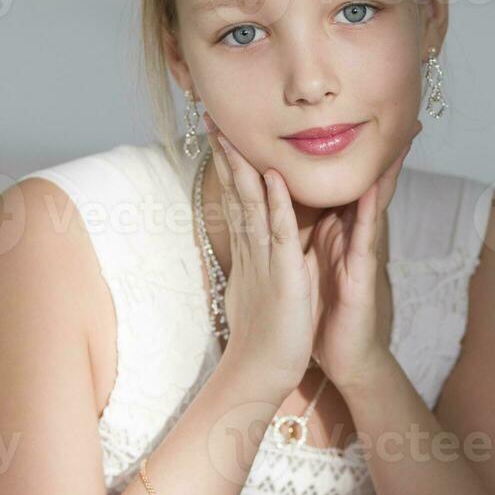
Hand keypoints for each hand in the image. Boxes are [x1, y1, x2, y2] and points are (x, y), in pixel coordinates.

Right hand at [203, 113, 315, 394]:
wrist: (260, 374)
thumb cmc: (264, 338)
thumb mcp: (261, 290)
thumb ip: (261, 263)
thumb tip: (256, 246)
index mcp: (251, 252)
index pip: (239, 200)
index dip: (231, 166)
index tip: (221, 136)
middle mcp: (253, 250)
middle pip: (238, 193)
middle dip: (226, 156)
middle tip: (212, 119)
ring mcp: (265, 259)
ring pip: (253, 204)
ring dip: (244, 168)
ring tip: (231, 133)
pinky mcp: (282, 273)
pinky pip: (279, 232)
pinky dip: (276, 203)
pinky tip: (271, 176)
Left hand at [307, 119, 421, 389]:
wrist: (340, 355)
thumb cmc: (327, 309)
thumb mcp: (316, 258)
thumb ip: (317, 230)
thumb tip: (302, 199)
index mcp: (341, 230)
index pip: (349, 182)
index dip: (355, 149)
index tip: (362, 114)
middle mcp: (355, 235)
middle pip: (370, 184)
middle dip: (385, 151)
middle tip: (404, 112)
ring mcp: (362, 253)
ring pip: (373, 204)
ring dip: (383, 171)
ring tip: (397, 138)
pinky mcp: (361, 274)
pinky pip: (363, 238)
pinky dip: (367, 212)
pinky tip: (371, 189)